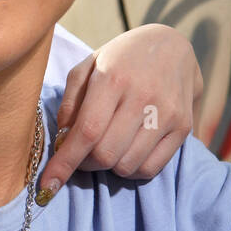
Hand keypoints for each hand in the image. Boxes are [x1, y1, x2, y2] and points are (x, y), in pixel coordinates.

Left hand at [37, 25, 202, 198]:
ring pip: (127, 166)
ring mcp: (167, 113)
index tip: (46, 186)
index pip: (87, 132)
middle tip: (80, 153)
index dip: (65, 163)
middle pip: (105, 155)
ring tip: (104, 148)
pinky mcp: (184, 127)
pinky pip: (150, 169)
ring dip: (107, 167)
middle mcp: (143, 97)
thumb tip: (63, 140)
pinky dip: (130, 170)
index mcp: (113, 78)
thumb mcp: (88, 66)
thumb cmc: (120, 58)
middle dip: (84, 164)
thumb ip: (71, 101)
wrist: (172, 44)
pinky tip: (125, 153)